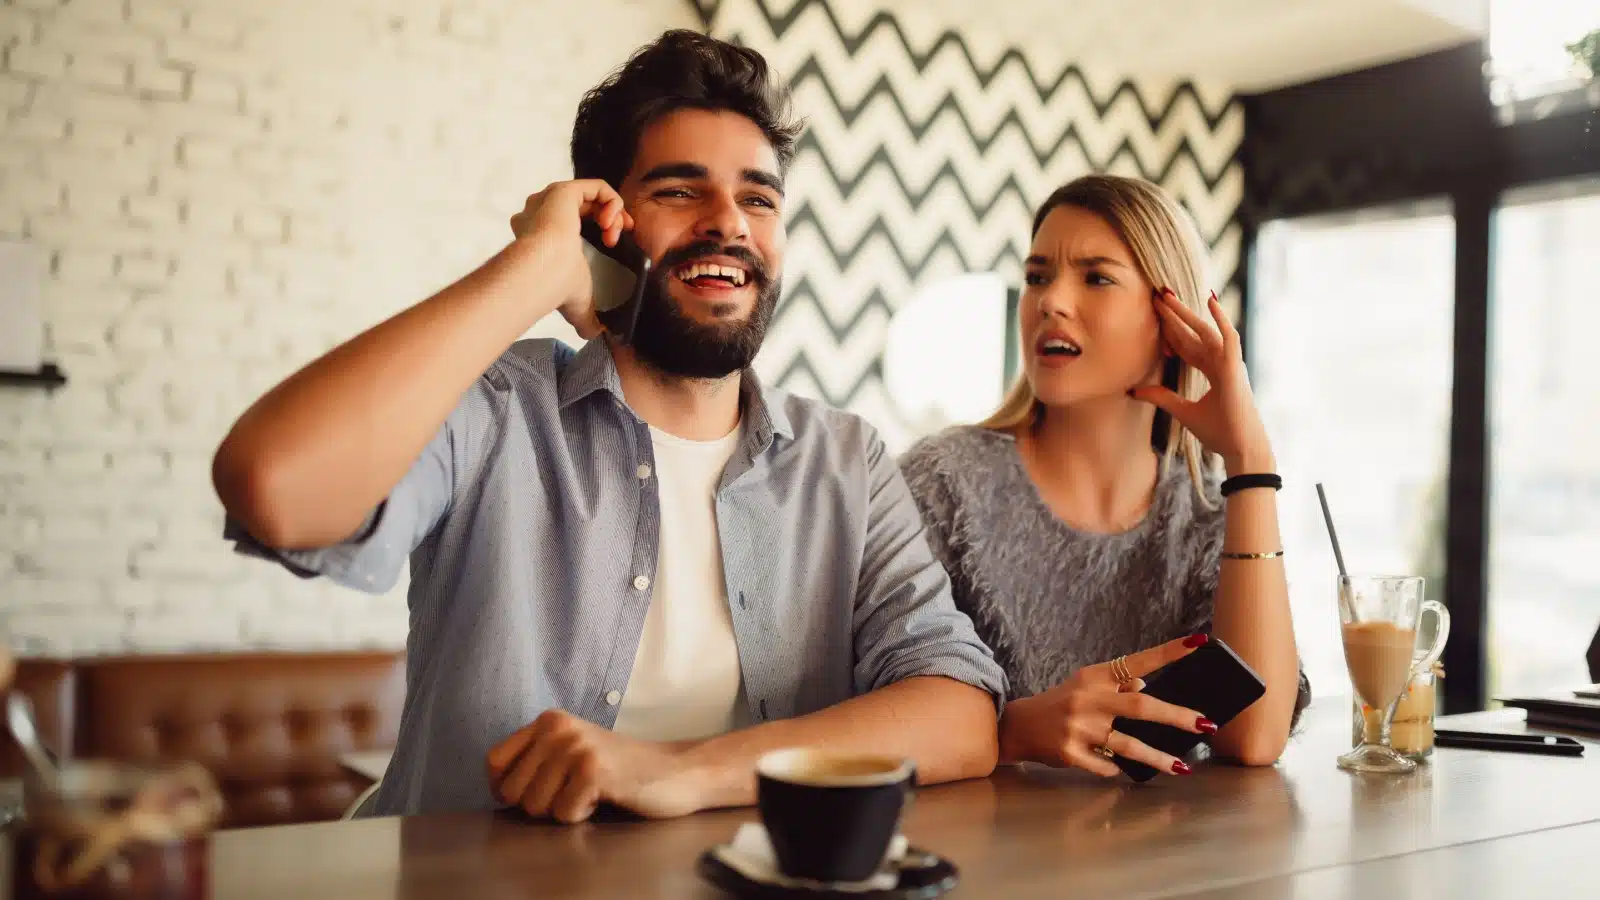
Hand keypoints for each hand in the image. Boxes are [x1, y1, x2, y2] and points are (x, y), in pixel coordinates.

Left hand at [486, 710, 704, 823]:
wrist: (674, 771)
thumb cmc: (619, 770)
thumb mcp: (570, 752)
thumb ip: (535, 760)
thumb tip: (496, 789)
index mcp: (548, 720)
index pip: (493, 762)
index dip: (506, 788)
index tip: (535, 792)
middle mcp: (558, 727)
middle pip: (512, 791)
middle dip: (539, 805)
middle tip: (572, 792)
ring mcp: (576, 747)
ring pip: (535, 807)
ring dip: (563, 810)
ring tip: (590, 792)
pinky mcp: (593, 770)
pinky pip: (563, 814)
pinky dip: (582, 815)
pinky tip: (604, 797)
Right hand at [507, 180, 634, 340]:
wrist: (545, 273)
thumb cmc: (556, 288)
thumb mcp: (578, 304)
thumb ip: (587, 316)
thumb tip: (596, 335)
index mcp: (542, 237)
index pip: (577, 224)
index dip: (602, 230)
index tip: (616, 243)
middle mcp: (541, 215)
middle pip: (587, 208)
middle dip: (611, 221)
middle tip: (618, 238)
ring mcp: (550, 200)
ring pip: (592, 196)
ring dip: (613, 212)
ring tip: (615, 233)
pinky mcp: (563, 191)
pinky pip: (596, 186)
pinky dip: (612, 201)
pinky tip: (613, 221)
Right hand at [999, 634, 1216, 776]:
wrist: (1017, 726)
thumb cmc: (1060, 704)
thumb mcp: (1085, 686)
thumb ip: (1116, 686)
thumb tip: (1145, 686)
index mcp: (1094, 677)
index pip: (1137, 661)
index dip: (1168, 653)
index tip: (1198, 642)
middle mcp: (1087, 699)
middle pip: (1139, 707)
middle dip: (1175, 716)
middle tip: (1205, 724)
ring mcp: (1078, 728)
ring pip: (1128, 745)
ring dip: (1158, 758)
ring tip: (1183, 767)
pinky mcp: (1070, 753)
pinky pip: (1106, 765)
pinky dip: (1117, 768)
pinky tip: (1124, 771)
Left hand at [1131, 289, 1274, 474]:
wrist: (1240, 449)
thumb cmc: (1219, 433)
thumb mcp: (1183, 412)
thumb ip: (1162, 397)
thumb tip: (1134, 391)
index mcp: (1213, 372)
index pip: (1188, 346)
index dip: (1171, 333)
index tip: (1153, 319)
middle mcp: (1222, 363)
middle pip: (1193, 334)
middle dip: (1174, 316)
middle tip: (1156, 296)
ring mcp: (1229, 364)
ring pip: (1205, 330)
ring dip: (1186, 312)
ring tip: (1167, 294)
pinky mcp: (1235, 368)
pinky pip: (1229, 337)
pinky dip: (1221, 318)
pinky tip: (1210, 300)